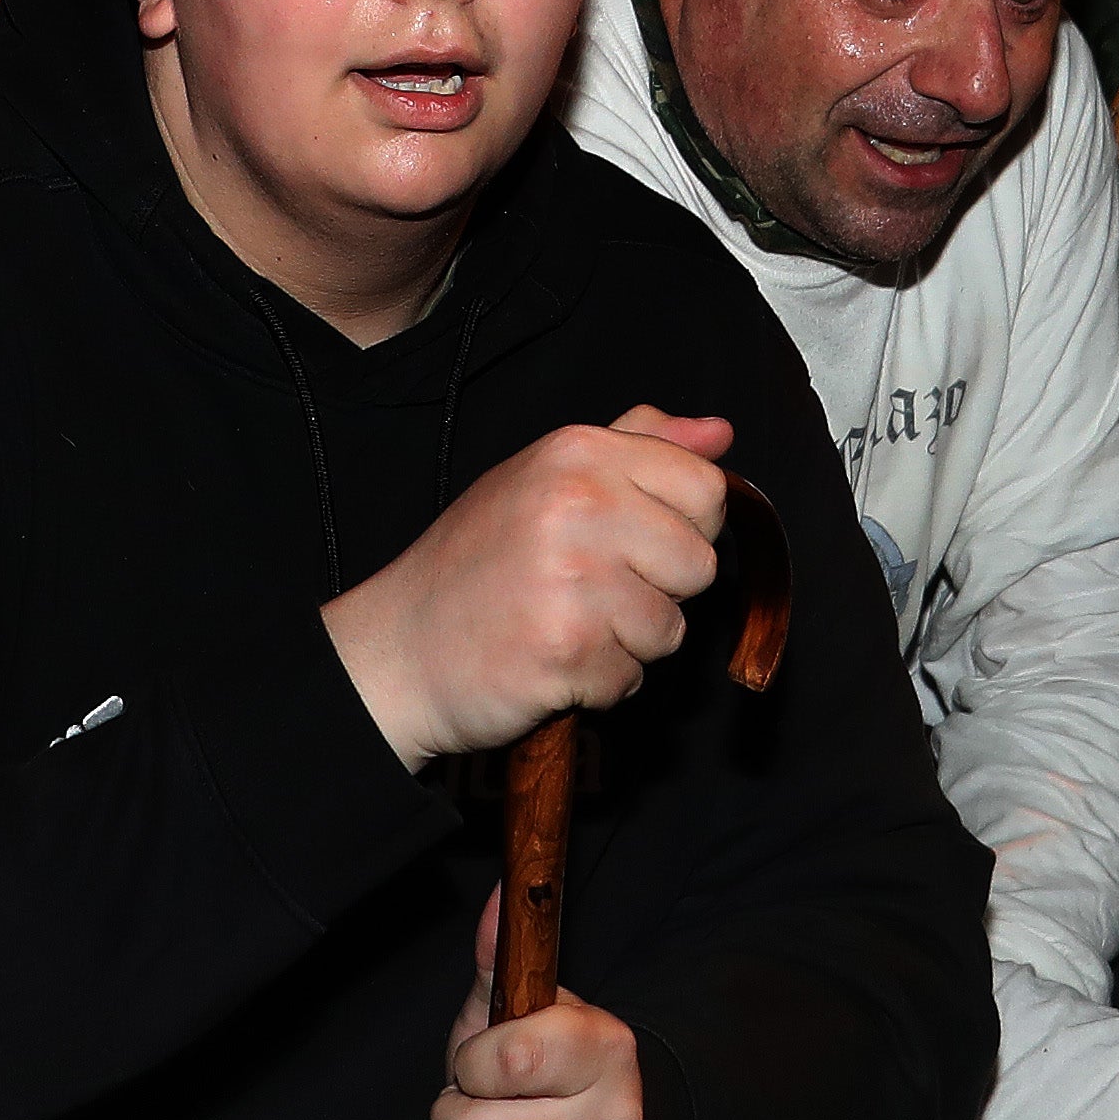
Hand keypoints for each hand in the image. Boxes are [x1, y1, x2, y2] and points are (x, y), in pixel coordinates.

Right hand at [325, 410, 741, 765]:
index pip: (705, 488)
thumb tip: (719, 436)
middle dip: (658, 591)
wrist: (398, 648)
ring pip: (671, 628)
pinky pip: (632, 677)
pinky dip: (598, 683)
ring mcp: (573, 578)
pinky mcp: (567, 649)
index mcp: (578, 452)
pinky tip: (551, 660)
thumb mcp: (546, 477)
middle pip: (699, 563)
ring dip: (628, 643)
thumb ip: (638, 447)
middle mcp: (578, 504)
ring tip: (566, 624)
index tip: (636, 542)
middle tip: (590, 590)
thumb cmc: (476, 565)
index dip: (684, 526)